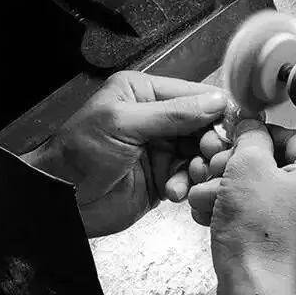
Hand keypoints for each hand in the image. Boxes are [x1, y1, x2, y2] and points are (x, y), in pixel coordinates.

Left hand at [28, 71, 226, 236]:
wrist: (62, 200)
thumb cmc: (80, 153)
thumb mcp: (124, 124)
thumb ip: (172, 113)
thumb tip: (216, 102)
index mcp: (145, 93)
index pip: (195, 95)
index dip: (217, 112)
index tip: (234, 128)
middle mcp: (158, 118)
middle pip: (204, 126)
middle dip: (211, 144)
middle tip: (210, 158)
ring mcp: (162, 149)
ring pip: (201, 154)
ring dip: (200, 167)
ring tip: (192, 177)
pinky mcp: (163, 177)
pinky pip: (189, 178)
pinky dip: (186, 186)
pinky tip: (173, 192)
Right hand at [188, 120, 295, 294]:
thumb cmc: (260, 234)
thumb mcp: (248, 167)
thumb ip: (250, 135)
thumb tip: (251, 125)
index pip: (290, 137)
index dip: (251, 139)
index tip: (226, 143)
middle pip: (278, 166)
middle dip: (235, 170)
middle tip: (210, 173)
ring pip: (269, 191)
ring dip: (231, 191)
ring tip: (203, 198)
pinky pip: (271, 214)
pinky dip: (243, 212)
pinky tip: (211, 214)